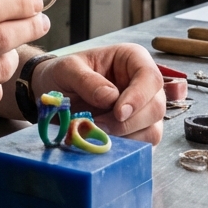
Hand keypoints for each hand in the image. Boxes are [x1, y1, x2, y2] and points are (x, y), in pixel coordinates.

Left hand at [31, 43, 164, 144]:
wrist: (52, 94)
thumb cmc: (62, 75)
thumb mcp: (66, 69)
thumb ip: (86, 80)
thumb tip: (111, 97)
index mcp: (132, 60)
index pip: (150, 77)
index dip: (139, 97)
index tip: (119, 112)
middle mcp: (143, 84)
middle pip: (156, 107)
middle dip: (130, 121)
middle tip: (100, 125)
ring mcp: (142, 109)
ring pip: (153, 129)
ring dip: (127, 137)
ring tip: (97, 132)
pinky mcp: (136, 130)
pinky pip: (143, 145)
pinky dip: (126, 148)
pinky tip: (105, 142)